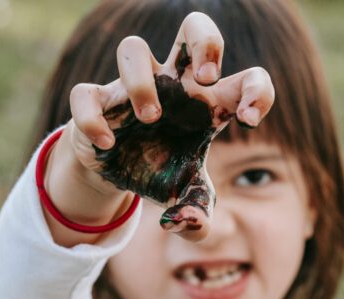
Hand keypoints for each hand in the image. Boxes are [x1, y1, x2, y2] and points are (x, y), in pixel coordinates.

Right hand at [62, 12, 274, 240]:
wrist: (116, 172)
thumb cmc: (162, 170)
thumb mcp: (187, 198)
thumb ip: (198, 216)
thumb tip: (188, 224)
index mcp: (207, 102)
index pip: (246, 77)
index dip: (256, 91)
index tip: (249, 120)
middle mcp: (171, 85)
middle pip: (192, 28)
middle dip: (204, 43)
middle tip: (205, 80)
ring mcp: (129, 89)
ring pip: (132, 49)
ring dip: (142, 82)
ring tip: (151, 119)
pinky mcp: (95, 103)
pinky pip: (86, 94)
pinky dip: (94, 120)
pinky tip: (109, 145)